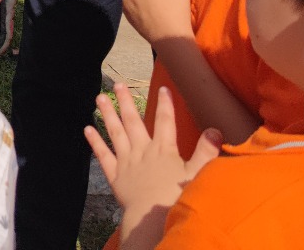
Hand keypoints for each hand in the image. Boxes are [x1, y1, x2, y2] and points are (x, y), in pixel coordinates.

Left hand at [85, 85, 219, 246]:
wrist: (152, 219)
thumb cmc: (177, 199)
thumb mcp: (197, 175)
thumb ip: (206, 152)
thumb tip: (216, 130)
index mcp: (163, 150)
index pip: (165, 121)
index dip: (165, 104)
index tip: (163, 88)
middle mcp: (142, 151)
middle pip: (133, 121)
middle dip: (126, 101)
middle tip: (118, 84)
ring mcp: (126, 162)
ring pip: (115, 133)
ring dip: (108, 114)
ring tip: (100, 98)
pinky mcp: (115, 175)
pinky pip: (103, 155)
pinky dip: (95, 142)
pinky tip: (88, 129)